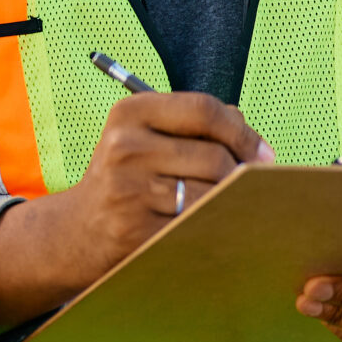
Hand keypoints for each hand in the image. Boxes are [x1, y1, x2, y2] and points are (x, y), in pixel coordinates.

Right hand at [0, 92, 270, 330]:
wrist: (77, 231)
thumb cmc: (129, 177)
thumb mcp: (147, 136)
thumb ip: (198, 127)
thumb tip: (255, 144)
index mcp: (130, 113)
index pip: (204, 110)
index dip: (243, 132)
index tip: (264, 154)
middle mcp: (125, 147)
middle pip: (214, 156)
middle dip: (243, 175)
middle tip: (255, 188)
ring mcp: (127, 191)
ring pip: (210, 195)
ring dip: (231, 203)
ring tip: (234, 206)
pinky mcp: (134, 231)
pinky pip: (196, 226)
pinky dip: (215, 226)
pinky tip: (216, 227)